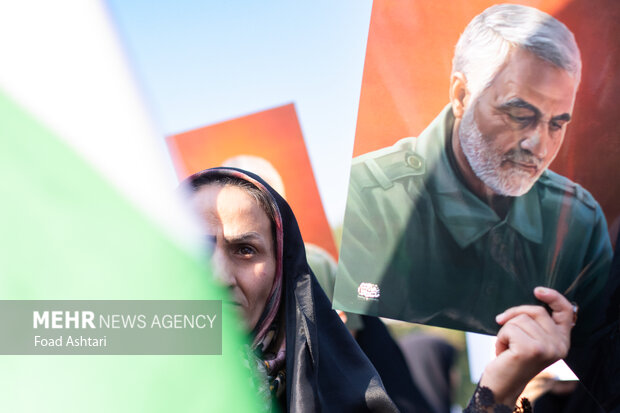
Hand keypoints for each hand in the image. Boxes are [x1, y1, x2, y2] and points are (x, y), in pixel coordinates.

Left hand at [478, 287, 573, 406]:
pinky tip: (503, 352)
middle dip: (514, 316)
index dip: (554, 297)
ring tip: (507, 348)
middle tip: (505, 331)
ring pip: (520, 319)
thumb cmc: (512, 359)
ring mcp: (547, 348)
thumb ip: (536, 323)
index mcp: (562, 341)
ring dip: (506, 331)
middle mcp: (560, 345)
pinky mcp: (531, 350)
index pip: (567, 312)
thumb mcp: (529, 338)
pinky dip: (500, 338)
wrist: (502, 386)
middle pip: (536, 311)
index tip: (537, 290)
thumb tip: (531, 296)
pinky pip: (509, 329)